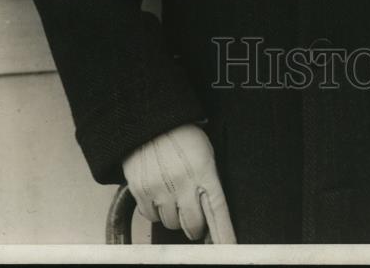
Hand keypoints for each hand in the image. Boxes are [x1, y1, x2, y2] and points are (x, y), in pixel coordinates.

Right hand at [122, 123, 236, 242]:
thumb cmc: (180, 134)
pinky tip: (159, 193)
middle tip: (194, 215)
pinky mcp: (141, 191)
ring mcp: (161, 189)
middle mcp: (183, 183)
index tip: (228, 249)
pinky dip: (155, 210)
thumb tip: (212, 210)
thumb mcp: (205, 151)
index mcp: (204, 171)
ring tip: (173, 194)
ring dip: (174, 216)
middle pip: (193, 225)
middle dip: (196, 226)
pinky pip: (151, 217)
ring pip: (171, 223)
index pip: (218, 211)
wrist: (149, 120)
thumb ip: (209, 179)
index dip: (223, 234)